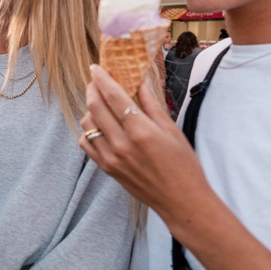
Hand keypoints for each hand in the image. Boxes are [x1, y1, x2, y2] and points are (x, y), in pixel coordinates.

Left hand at [78, 65, 215, 229]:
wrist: (181, 201)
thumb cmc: (184, 165)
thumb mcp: (172, 131)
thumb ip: (151, 104)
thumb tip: (139, 81)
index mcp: (141, 131)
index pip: (113, 97)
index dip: (102, 79)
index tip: (96, 67)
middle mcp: (121, 144)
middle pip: (95, 107)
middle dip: (93, 89)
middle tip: (97, 81)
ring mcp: (111, 158)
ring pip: (87, 124)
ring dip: (91, 109)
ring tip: (102, 104)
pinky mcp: (106, 169)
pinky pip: (86, 143)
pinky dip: (89, 130)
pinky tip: (101, 126)